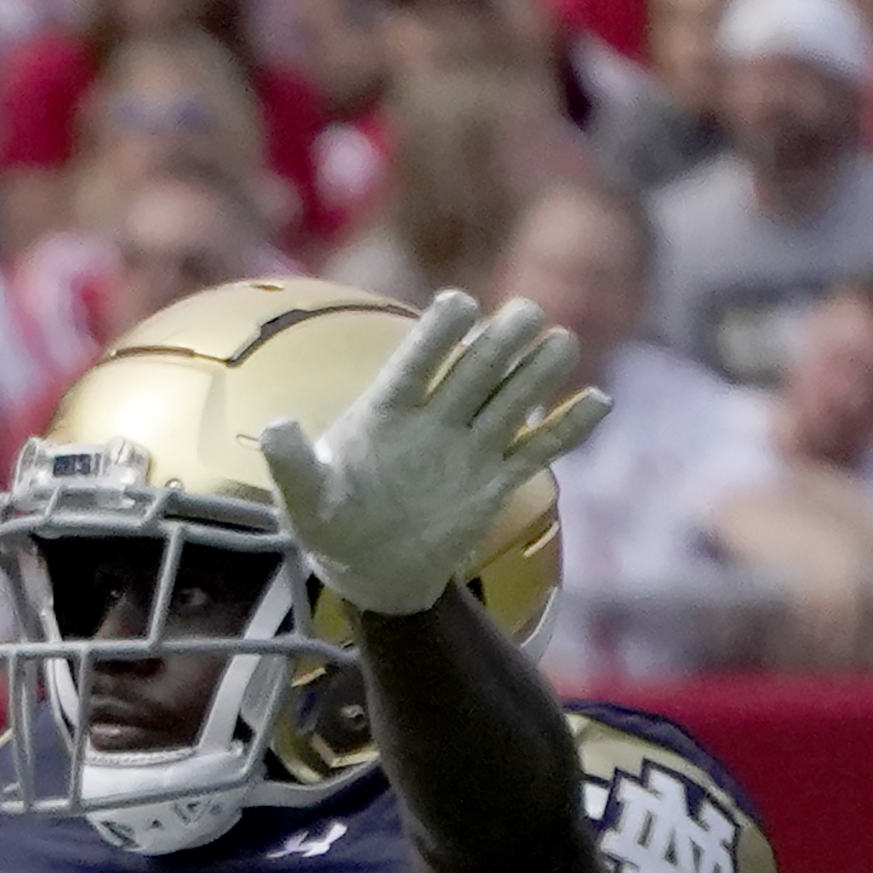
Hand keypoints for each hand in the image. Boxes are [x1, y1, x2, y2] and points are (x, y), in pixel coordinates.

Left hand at [254, 292, 609, 618]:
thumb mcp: (304, 500)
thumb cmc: (330, 525)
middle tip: (527, 313)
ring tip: (561, 343)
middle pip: (475, 370)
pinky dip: (567, 429)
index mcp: (386, 411)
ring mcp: (469, 447)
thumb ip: (293, 465)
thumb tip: (273, 429)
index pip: (415, 363)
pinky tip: (599, 401)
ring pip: (511, 400)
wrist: (369, 569)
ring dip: (537, 373)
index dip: (437, 334)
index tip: (460, 303)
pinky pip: (536, 450)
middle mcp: (435, 419)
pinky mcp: (495, 482)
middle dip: (500, 342)